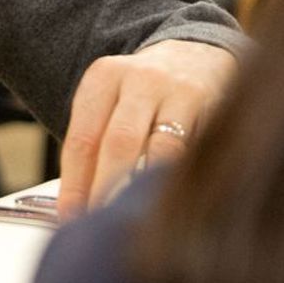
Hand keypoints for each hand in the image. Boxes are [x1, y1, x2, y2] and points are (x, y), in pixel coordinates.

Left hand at [56, 39, 236, 218]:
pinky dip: (179, 182)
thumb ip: (95, 144)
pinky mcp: (214, 108)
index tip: (70, 218)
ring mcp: (179, 93)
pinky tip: (172, 206)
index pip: (83, 138)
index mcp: (103, 77)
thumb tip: (77, 205)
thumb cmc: (141, 94)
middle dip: (107, 190)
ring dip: (146, 192)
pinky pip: (194, 154)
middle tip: (100, 226)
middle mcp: (139, 80)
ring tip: (134, 224)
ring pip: (160, 151)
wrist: (196, 56)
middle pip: (118, 144)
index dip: (75, 183)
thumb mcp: (111, 100)